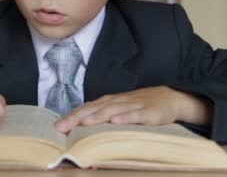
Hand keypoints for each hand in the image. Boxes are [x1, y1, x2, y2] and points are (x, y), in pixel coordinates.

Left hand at [54, 86, 211, 132]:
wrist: (169, 98)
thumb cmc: (139, 106)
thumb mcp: (118, 109)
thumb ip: (101, 117)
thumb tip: (79, 129)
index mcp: (108, 102)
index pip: (87, 108)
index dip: (72, 117)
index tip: (57, 127)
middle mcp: (118, 102)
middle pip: (95, 109)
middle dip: (78, 117)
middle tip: (62, 127)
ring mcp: (133, 106)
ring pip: (113, 110)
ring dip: (98, 116)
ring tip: (84, 123)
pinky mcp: (149, 113)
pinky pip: (137, 115)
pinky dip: (126, 117)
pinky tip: (117, 121)